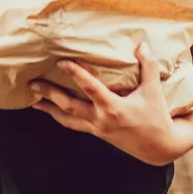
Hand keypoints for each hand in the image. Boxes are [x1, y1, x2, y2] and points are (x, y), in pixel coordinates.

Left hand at [30, 43, 186, 165]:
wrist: (159, 148)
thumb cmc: (157, 117)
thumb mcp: (154, 91)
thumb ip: (148, 67)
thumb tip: (141, 46)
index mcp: (113, 108)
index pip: (90, 88)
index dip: (75, 74)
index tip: (61, 62)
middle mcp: (101, 120)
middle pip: (69, 106)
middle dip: (50, 95)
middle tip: (33, 84)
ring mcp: (97, 129)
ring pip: (67, 119)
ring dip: (49, 110)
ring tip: (34, 101)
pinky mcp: (97, 133)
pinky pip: (74, 125)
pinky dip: (61, 117)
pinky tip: (53, 111)